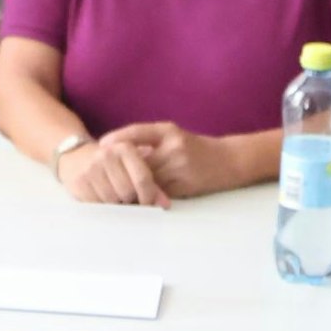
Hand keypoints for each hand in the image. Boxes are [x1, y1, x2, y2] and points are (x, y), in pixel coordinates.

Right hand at [59, 136, 168, 207]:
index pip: (142, 179)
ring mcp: (91, 168)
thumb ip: (151, 183)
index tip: (149, 205)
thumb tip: (164, 205)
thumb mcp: (132, 165)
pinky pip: (97, 205)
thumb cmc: (112, 164)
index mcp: (125, 148)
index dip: (149, 196)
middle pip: (128, 192)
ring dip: (116, 205)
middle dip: (131, 201)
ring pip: (113, 201)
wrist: (76, 156)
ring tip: (115, 197)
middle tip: (129, 199)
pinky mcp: (79, 181)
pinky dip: (102, 206)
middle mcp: (107, 155)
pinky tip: (102, 197)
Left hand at [103, 122, 243, 198]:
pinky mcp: (184, 185)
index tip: (101, 145)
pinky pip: (158, 192)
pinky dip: (146, 195)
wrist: (229, 161)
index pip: (137, 132)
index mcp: (169, 131)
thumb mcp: (174, 137)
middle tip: (103, 172)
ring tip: (115, 189)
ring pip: (146, 179)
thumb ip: (150, 143)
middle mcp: (173, 146)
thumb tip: (120, 152)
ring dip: (132, 185)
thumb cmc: (197, 149)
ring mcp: (179, 167)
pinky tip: (136, 198)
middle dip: (122, 168)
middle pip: (138, 160)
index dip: (117, 138)